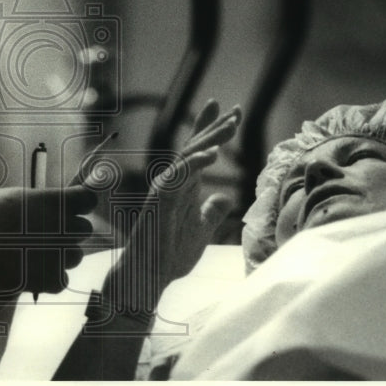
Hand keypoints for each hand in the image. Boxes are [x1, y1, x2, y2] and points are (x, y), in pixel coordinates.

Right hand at [0, 185, 95, 309]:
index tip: (73, 207)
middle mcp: (65, 227)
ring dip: (61, 255)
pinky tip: (32, 272)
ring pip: (75, 256)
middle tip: (48, 235)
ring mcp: (62, 255)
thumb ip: (41, 202)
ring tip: (35, 255)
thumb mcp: (16, 197)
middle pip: (84, 229)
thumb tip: (50, 206)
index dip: (81, 204)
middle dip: (70, 231)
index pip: (88, 200)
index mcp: (57, 202)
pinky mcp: (54, 279)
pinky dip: (51, 278)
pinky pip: (63, 278)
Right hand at [112, 99, 240, 300]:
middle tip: (236, 110)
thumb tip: (225, 198)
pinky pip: (179, 175)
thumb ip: (211, 212)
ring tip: (230, 125)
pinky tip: (213, 154)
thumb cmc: (170, 254)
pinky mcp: (160, 198)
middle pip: (195, 146)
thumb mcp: (201, 229)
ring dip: (210, 138)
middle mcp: (174, 181)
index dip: (214, 131)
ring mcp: (166, 188)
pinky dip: (195, 162)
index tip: (233, 114)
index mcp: (184, 186)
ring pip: (188, 155)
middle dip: (215, 126)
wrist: (150, 275)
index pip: (200, 152)